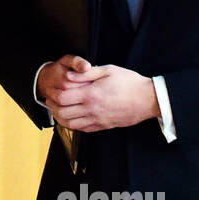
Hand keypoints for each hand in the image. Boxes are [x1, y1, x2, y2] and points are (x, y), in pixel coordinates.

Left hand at [39, 55, 158, 131]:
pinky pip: (82, 129)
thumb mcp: (108, 70)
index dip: (52, 93)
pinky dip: (73, 125)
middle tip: (50, 100)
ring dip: (60, 117)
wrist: (148, 99)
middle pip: (62, 113)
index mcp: (91, 94)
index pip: (62, 97)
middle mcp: (92, 110)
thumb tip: (68, 74)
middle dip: (52, 106)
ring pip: (70, 124)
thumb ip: (86, 73)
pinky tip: (72, 117)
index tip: (50, 89)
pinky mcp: (103, 126)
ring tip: (58, 109)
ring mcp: (98, 120)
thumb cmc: (130, 82)